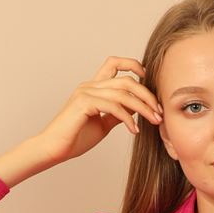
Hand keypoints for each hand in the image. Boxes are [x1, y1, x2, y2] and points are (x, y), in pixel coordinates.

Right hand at [37, 55, 163, 164]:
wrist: (54, 149)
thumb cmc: (75, 138)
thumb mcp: (103, 124)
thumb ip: (117, 114)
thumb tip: (135, 108)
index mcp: (93, 87)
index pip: (114, 63)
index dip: (133, 65)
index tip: (148, 78)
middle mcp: (89, 86)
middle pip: (126, 80)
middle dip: (147, 94)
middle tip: (159, 112)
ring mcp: (85, 92)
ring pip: (123, 93)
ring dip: (143, 107)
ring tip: (154, 121)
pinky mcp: (83, 103)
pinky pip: (113, 107)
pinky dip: (128, 118)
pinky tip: (135, 130)